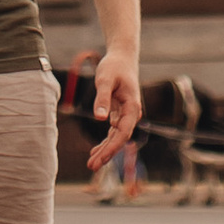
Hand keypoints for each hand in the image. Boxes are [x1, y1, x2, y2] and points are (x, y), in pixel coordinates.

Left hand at [84, 47, 141, 169]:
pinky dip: (105, 141)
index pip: (123, 133)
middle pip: (120, 139)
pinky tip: (96, 151)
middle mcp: (131, 114)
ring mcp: (126, 115)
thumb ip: (103, 98)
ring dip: (105, 150)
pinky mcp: (119, 113)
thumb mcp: (106, 79)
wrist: (122, 57)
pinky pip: (113, 132)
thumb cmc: (114, 66)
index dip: (112, 147)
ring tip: (91, 164)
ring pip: (116, 137)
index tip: (101, 158)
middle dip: (107, 153)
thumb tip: (100, 118)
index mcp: (132, 107)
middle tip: (92, 166)